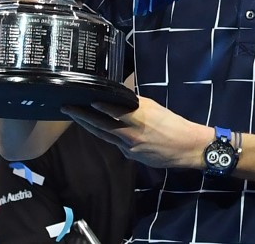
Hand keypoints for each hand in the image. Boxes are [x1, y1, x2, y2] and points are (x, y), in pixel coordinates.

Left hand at [62, 96, 211, 169]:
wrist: (187, 147)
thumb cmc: (172, 122)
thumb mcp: (154, 107)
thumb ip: (134, 104)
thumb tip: (117, 98)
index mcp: (139, 118)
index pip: (114, 112)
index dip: (98, 108)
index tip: (84, 101)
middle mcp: (131, 134)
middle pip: (102, 125)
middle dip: (83, 117)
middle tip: (67, 108)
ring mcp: (130, 147)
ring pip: (105, 135)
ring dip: (89, 126)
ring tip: (76, 117)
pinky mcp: (132, 156)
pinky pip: (116, 144)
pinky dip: (106, 135)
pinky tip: (98, 129)